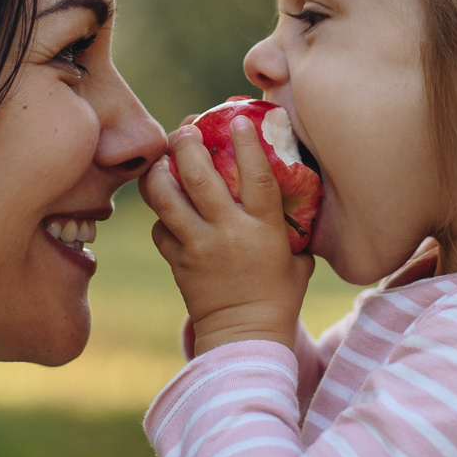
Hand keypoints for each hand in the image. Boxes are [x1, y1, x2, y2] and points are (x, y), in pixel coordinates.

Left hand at [139, 115, 313, 355]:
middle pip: (199, 176)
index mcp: (263, 229)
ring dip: (160, 172)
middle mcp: (227, 232)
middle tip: (185, 130)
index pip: (256, 176)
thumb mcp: (297, 259)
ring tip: (162, 160)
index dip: (247, 143)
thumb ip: (289, 228)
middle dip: (187, 144)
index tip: (238, 119)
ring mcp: (197, 247)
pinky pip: (159, 229)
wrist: (244, 338)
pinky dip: (160, 216)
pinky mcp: (176, 263)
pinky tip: (166, 208)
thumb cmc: (280, 297)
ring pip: (166, 198)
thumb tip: (292, 197)